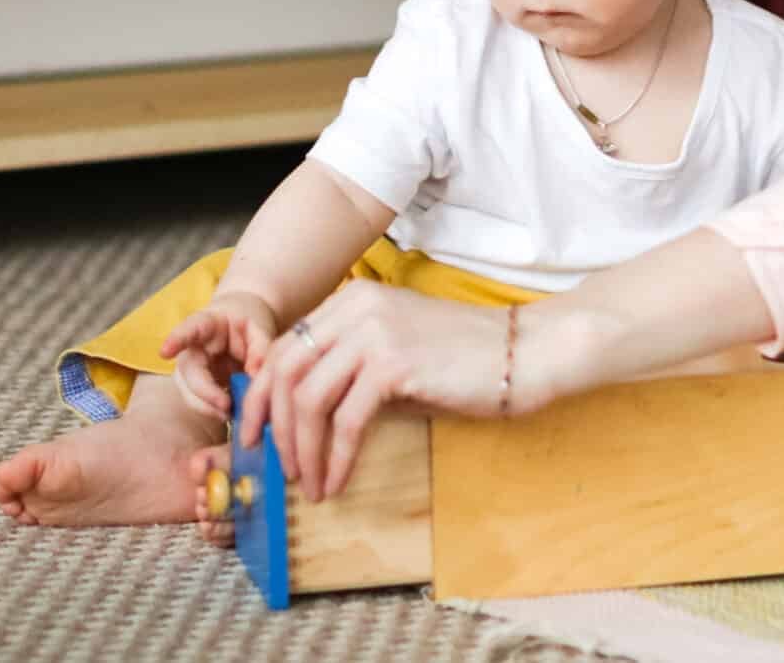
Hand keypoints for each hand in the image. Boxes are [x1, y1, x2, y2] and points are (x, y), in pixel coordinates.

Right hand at [159, 289, 279, 418]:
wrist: (242, 329)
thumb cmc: (246, 323)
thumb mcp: (259, 327)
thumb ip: (260, 346)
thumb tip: (256, 374)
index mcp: (206, 324)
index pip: (188, 329)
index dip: (176, 340)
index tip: (165, 352)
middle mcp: (192, 349)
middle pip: (188, 370)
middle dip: (204, 391)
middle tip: (225, 405)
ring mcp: (191, 370)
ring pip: (189, 392)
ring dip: (208, 407)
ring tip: (231, 414)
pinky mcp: (197, 387)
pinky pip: (200, 403)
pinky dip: (215, 411)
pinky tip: (230, 415)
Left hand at [239, 280, 514, 501]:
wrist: (524, 351)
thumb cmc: (466, 357)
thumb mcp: (397, 349)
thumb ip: (353, 368)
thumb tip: (301, 417)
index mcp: (354, 299)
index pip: (285, 348)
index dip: (263, 396)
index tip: (258, 434)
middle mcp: (357, 308)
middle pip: (284, 373)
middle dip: (270, 426)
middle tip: (273, 466)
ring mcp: (375, 333)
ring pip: (308, 400)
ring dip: (302, 450)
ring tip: (309, 483)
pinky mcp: (394, 365)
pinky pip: (347, 421)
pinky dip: (335, 458)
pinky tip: (337, 481)